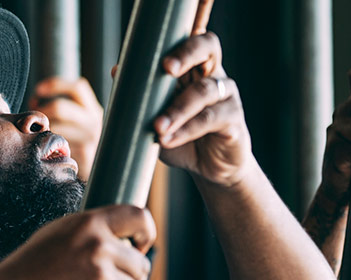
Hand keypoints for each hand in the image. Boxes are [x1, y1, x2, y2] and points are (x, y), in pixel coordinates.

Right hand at [0, 205, 154, 279]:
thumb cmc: (34, 264)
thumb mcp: (60, 231)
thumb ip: (93, 229)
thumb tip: (127, 233)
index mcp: (90, 223)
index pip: (140, 217)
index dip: (146, 232)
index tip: (140, 245)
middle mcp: (98, 247)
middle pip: (141, 264)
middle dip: (131, 275)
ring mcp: (100, 277)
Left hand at [30, 77, 103, 179]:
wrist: (98, 174)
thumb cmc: (78, 145)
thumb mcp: (78, 123)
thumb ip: (65, 109)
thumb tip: (35, 100)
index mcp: (93, 110)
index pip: (78, 87)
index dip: (56, 84)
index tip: (38, 90)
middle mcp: (94, 121)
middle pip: (59, 108)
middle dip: (40, 111)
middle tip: (32, 117)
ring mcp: (90, 138)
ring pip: (55, 127)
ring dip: (40, 129)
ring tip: (36, 134)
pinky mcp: (84, 154)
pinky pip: (56, 145)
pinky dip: (45, 144)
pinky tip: (44, 148)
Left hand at [152, 32, 252, 186]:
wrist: (208, 168)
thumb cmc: (180, 136)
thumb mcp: (156, 117)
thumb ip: (140, 97)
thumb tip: (116, 71)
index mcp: (194, 68)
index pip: (192, 40)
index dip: (178, 43)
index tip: (158, 59)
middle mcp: (214, 75)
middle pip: (208, 47)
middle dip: (186, 54)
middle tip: (167, 69)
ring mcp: (227, 96)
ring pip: (204, 91)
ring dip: (177, 109)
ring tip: (157, 127)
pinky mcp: (234, 121)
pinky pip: (210, 120)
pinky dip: (186, 130)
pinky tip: (167, 140)